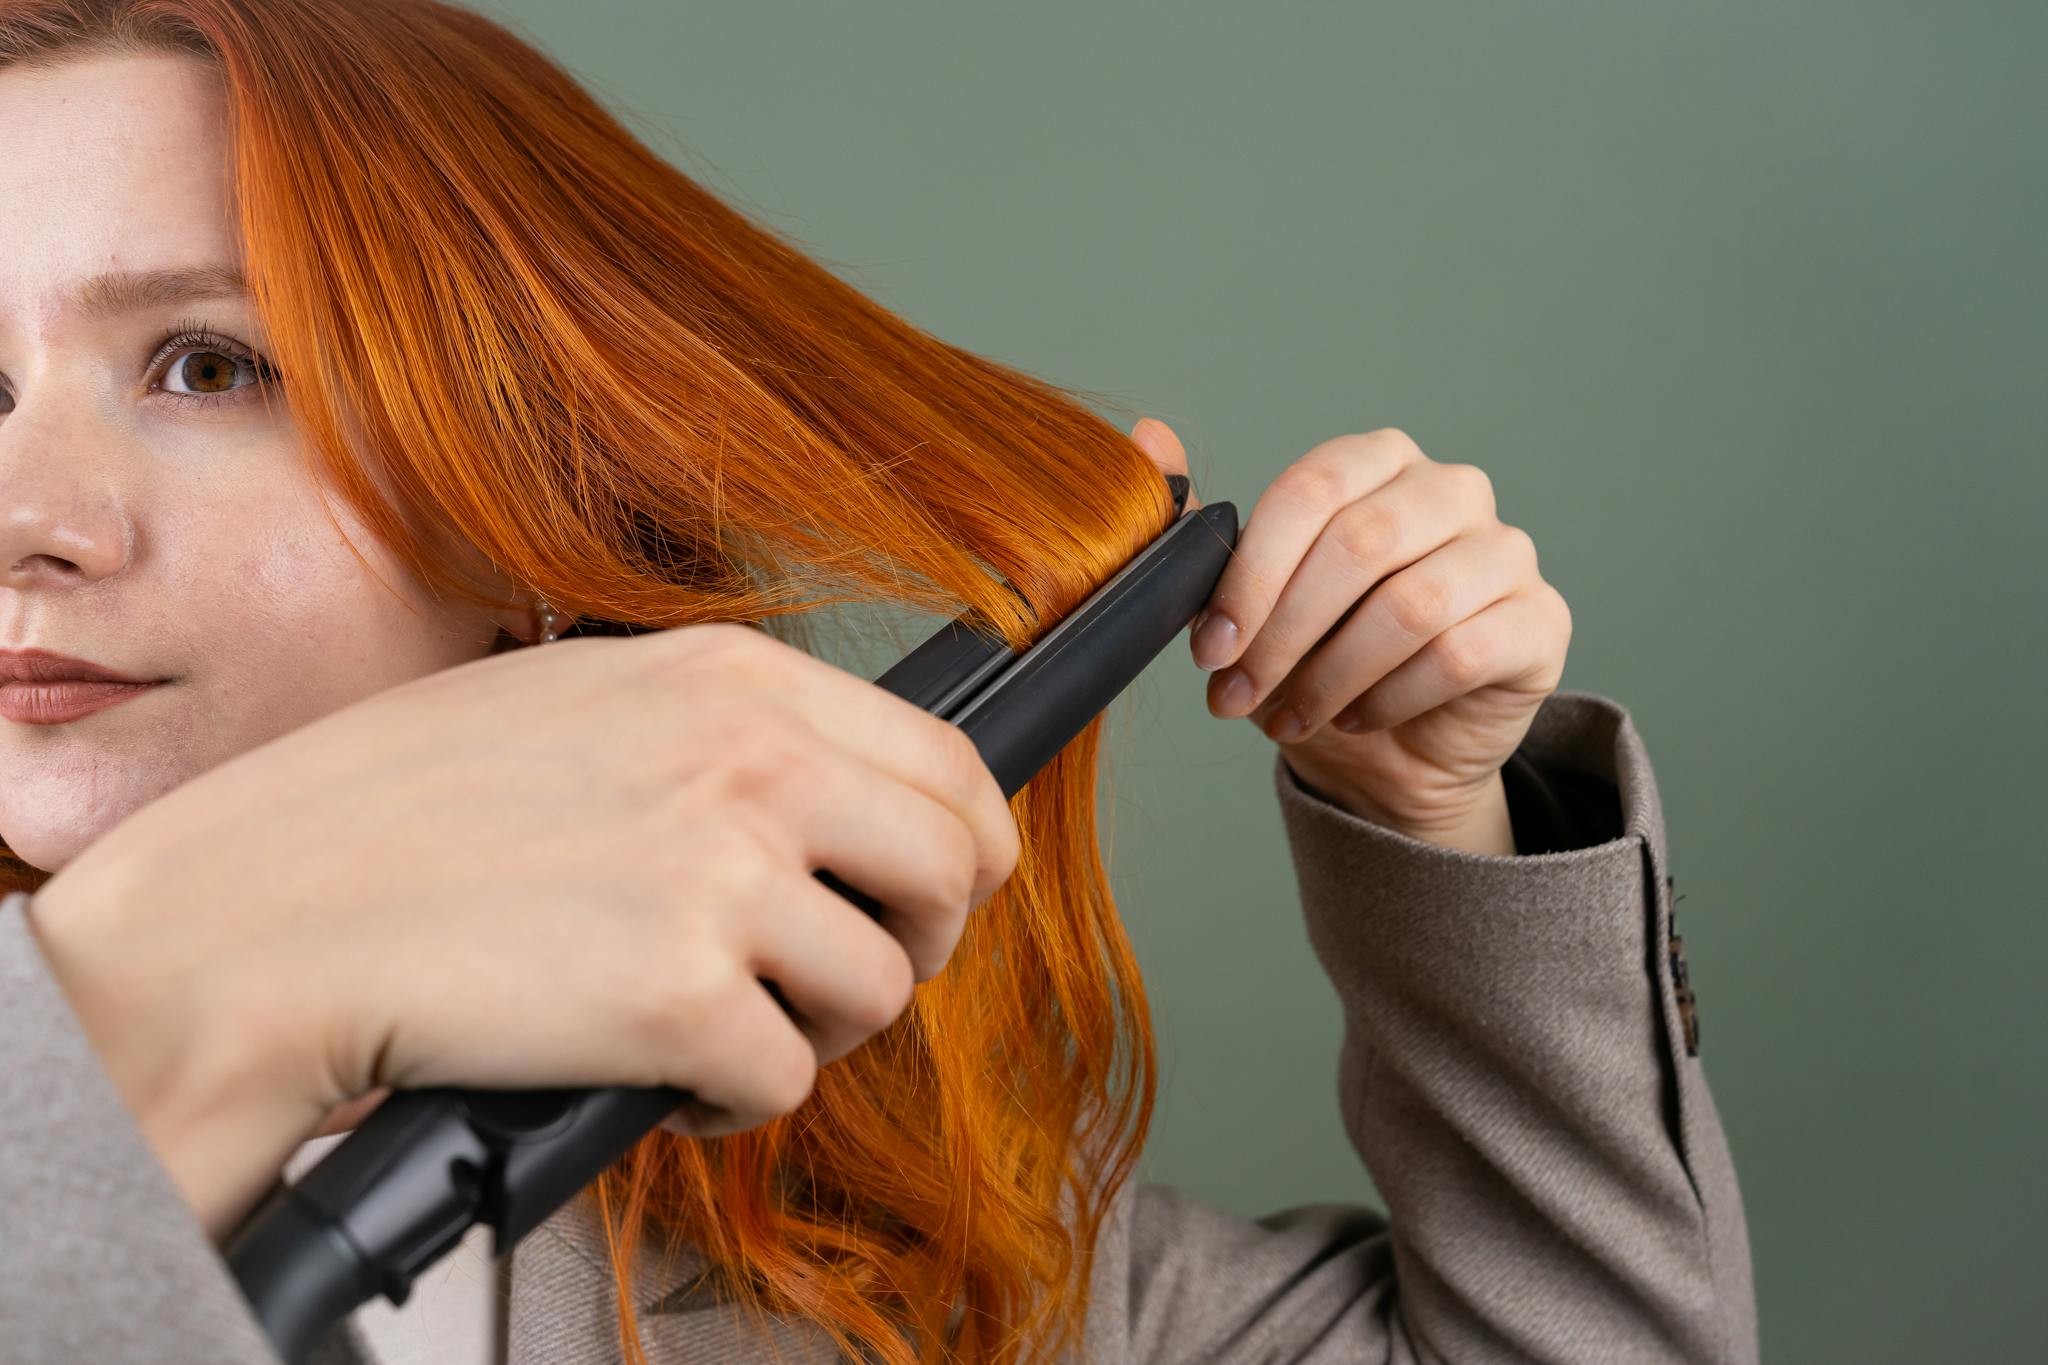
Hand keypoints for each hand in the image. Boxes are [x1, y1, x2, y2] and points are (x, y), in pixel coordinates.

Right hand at [27, 624, 1020, 1237]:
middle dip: (914, 939)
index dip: (961, 845)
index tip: (934, 888)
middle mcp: (752, 761)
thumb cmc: (389, 814)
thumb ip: (721, 731)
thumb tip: (831, 789)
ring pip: (880, 988)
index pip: (948, 760)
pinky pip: (785, 1079)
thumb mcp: (582, 702)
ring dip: (812, 1027)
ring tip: (719, 1022)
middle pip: (953, 871)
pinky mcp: (684, 998)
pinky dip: (730, 1100)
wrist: (259, 914)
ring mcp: (725, 876)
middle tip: (842, 973)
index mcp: (733, 679)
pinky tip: (658, 1075)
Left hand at [1131, 421, 1571, 854]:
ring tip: (1289, 718)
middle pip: (1360, 545)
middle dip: (1283, 634)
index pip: (1310, 493)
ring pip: (1411, 606)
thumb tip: (1146, 439)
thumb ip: (1199, 528)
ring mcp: (1506, 551)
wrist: (1391, 750)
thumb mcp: (1246, 601)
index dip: (1250, 577)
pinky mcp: (1541, 621)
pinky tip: (1355, 719)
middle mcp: (1451, 490)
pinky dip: (1389, 698)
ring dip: (1331, 675)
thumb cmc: (1316, 658)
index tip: (1209, 651)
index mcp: (1377, 462)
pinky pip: (1459, 654)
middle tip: (1237, 698)